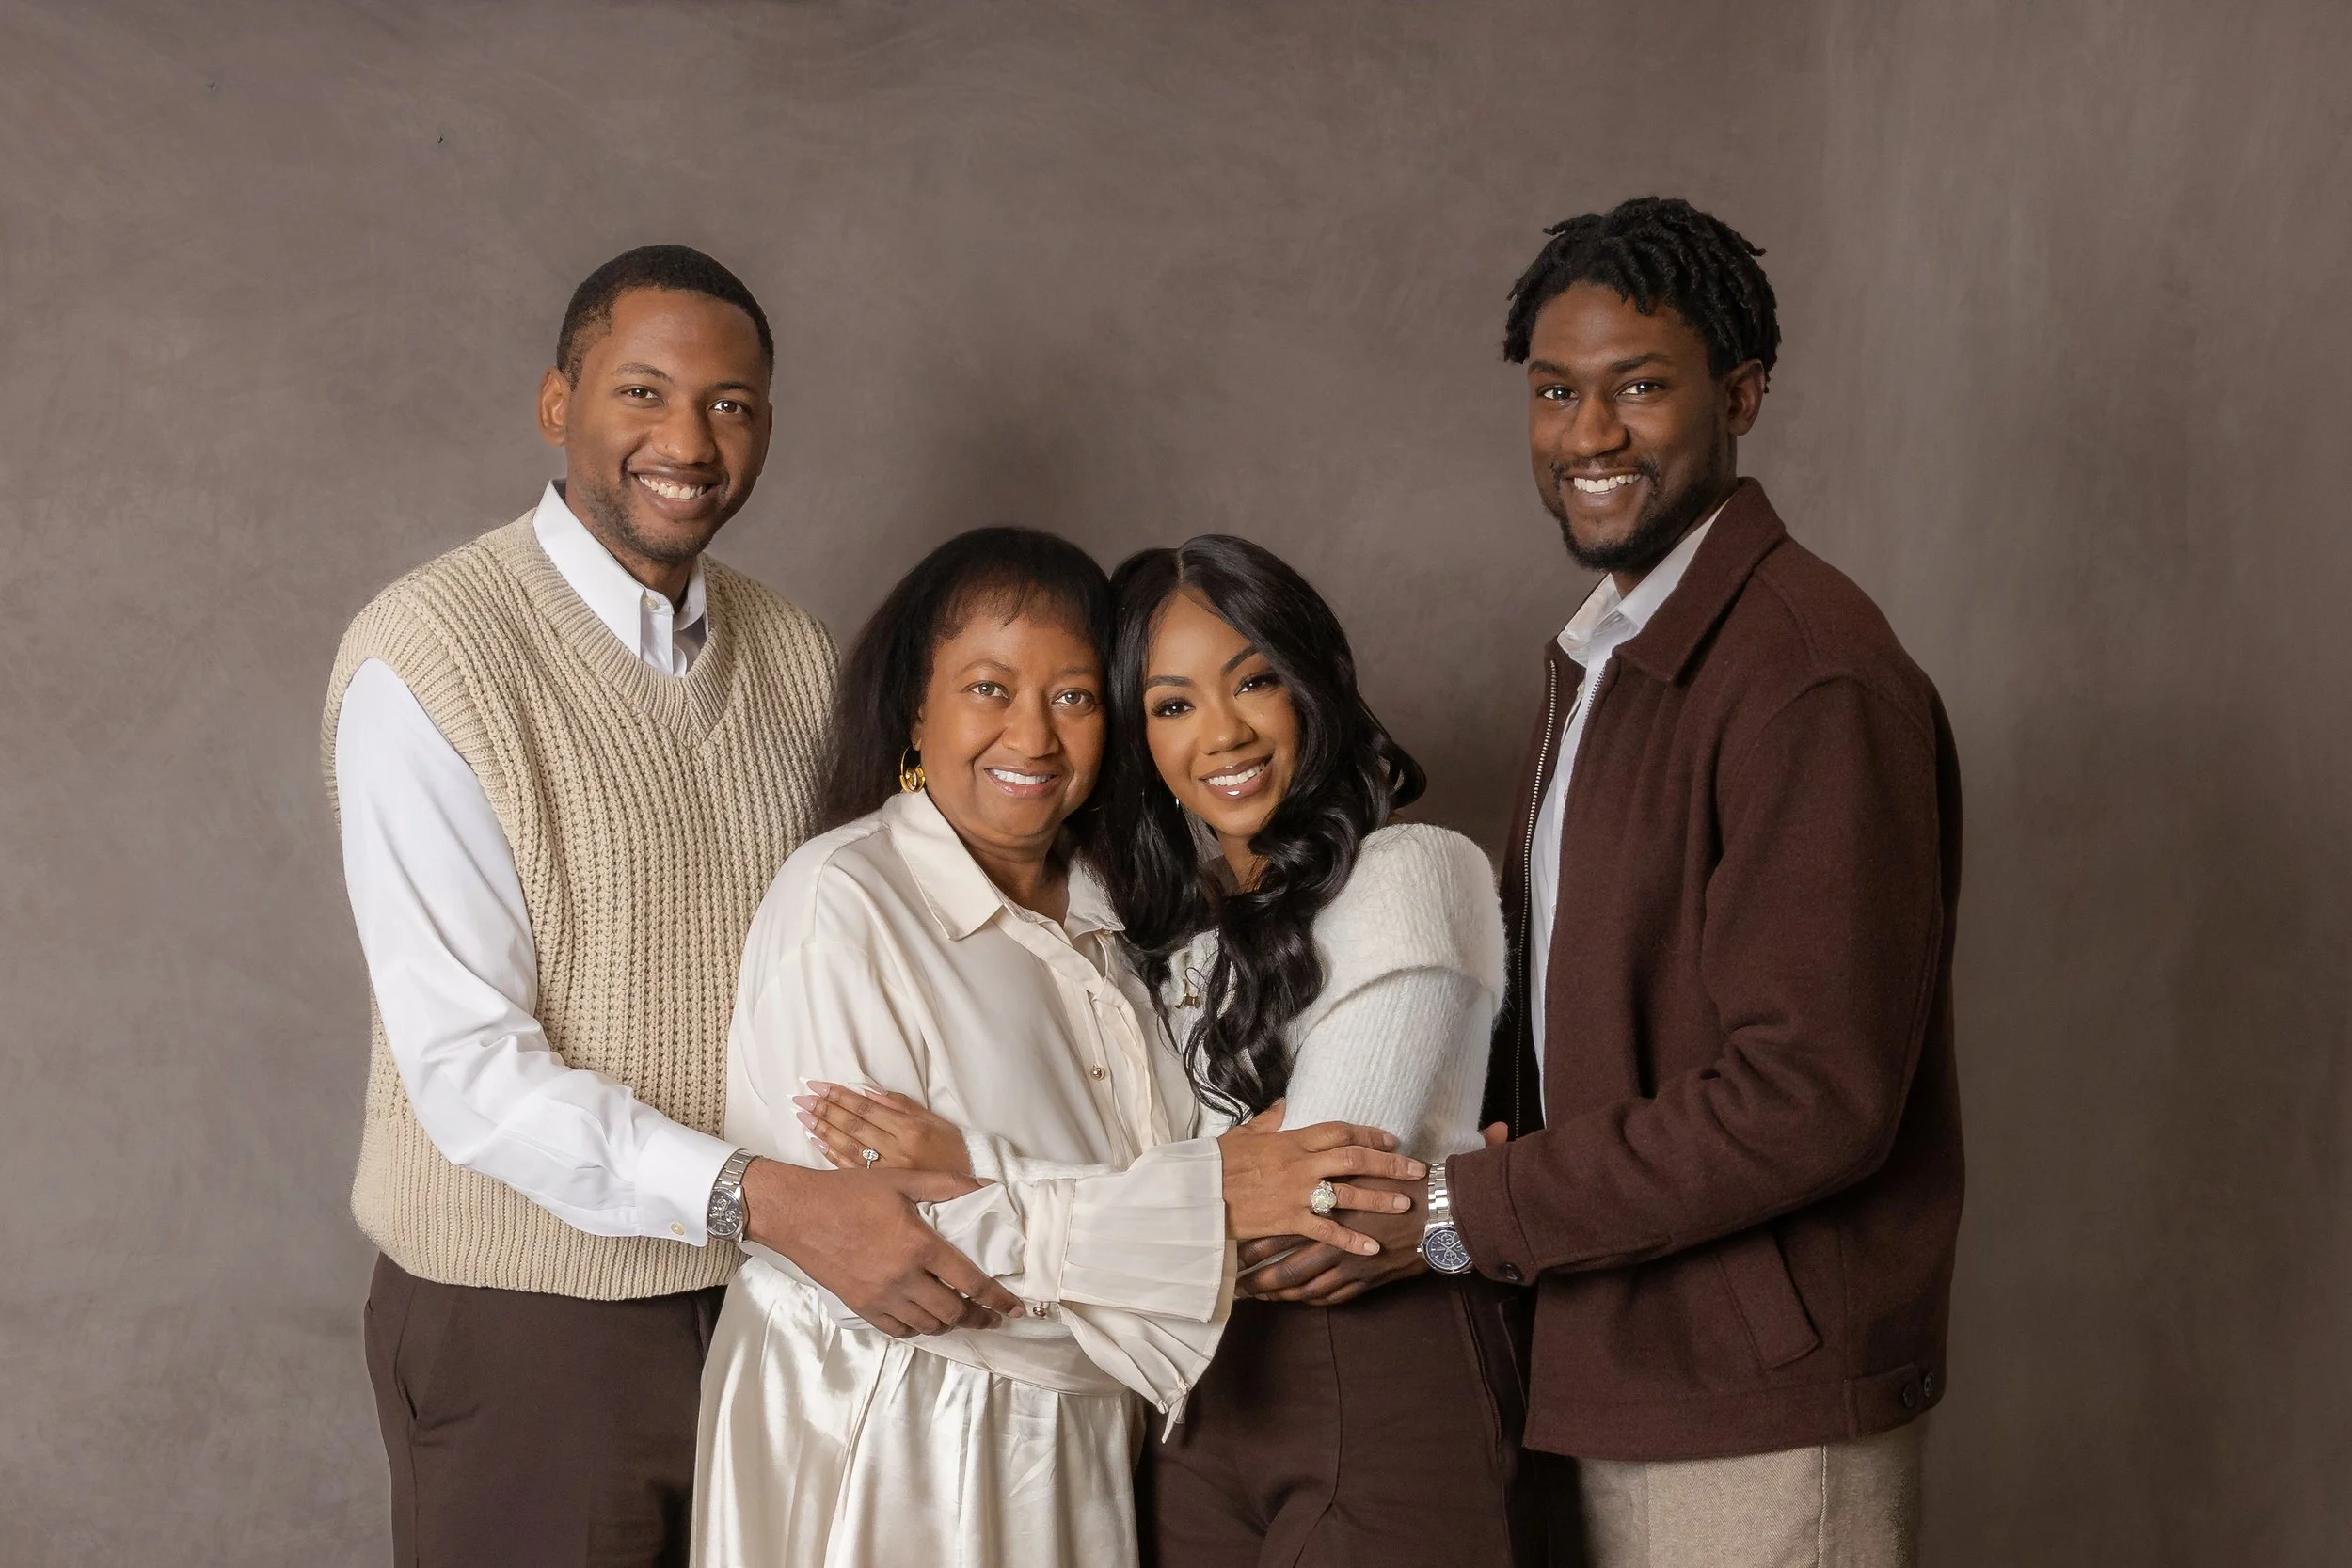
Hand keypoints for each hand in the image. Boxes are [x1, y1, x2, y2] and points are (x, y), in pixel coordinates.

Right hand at [740, 1157, 1021, 1337]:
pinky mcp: (861, 1306)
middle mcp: (903, 1277)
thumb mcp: (900, 1180)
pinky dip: (916, 1328)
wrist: (796, 1213)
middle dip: (977, 1318)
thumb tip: (985, 1185)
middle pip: (952, 1312)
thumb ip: (945, 1184)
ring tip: (959, 1317)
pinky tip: (923, 1320)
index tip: (1013, 1308)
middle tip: (989, 1316)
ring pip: (927, 1325)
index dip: (996, 1299)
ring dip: (948, 1324)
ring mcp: (880, 1296)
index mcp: (919, 1245)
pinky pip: (897, 1330)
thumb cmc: (849, 1192)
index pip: (970, 1281)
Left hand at [795, 1082, 972, 1174]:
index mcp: (909, 1129)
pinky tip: (817, 1142)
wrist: (968, 1181)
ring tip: (803, 1116)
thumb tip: (868, 1091)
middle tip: (800, 1098)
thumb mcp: (932, 1119)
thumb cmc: (950, 1147)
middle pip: (853, 1126)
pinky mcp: (883, 1185)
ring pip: (848, 1147)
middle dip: (824, 1110)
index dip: (839, 1096)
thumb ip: (900, 1105)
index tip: (817, 1086)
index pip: (866, 1109)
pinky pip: (852, 1168)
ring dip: (823, 1130)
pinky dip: (832, 1155)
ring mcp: (888, 1170)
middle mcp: (896, 1150)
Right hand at [1216, 1101, 1427, 1256]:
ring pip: (1348, 1193)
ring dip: (1379, 1198)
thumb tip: (1281, 1106)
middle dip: (1389, 1164)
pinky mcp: (1288, 1220)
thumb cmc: (1217, 1163)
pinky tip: (1372, 1247)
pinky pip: (1326, 1230)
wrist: (1196, 1193)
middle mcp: (1300, 1164)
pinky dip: (1351, 1239)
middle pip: (1355, 1159)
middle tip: (1416, 1170)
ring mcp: (1296, 1193)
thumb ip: (1268, 1121)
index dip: (1369, 1134)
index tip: (1390, 1140)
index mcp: (1291, 1140)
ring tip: (1405, 1204)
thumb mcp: (1243, 1135)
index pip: (1340, 1131)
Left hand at [1237, 1172, 1427, 1303]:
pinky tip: (1297, 1300)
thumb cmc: (1395, 1181)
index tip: (1229, 1248)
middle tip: (1234, 1285)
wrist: (1436, 1209)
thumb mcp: (1356, 1163)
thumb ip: (1323, 1159)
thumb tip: (1294, 1143)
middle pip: (1285, 1268)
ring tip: (1258, 1298)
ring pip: (1306, 1288)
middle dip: (1257, 1279)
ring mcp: (1349, 1265)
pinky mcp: (1365, 1279)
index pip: (1277, 1232)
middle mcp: (1332, 1240)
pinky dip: (1311, 1300)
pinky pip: (1331, 1296)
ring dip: (1280, 1295)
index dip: (1251, 1244)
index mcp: (1323, 1209)